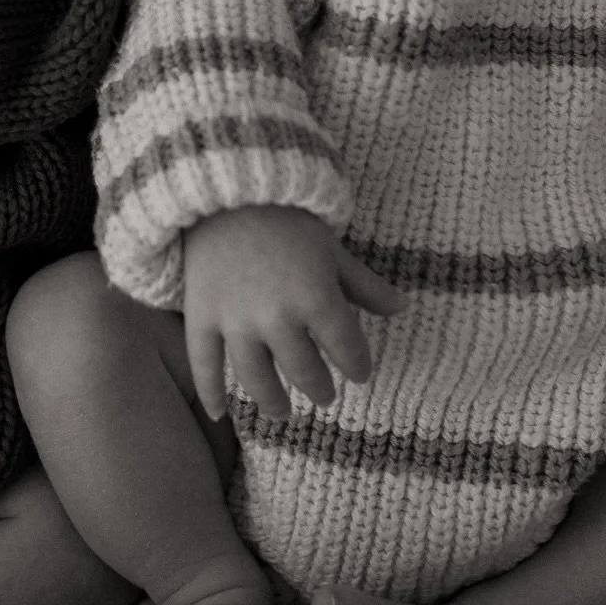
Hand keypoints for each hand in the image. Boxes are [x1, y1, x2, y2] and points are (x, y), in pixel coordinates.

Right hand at [181, 206, 407, 419]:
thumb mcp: (333, 249)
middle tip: (324, 396)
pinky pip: (203, 365)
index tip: (359, 374)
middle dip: (318, 387)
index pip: (346, 350)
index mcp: (316, 299)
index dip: (357, 366)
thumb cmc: (286, 219)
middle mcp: (276, 319)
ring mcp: (235, 322)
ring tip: (283, 412)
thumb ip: (366, 285)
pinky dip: (209, 392)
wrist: (225, 190)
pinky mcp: (201, 318)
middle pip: (303, 371)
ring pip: (256, 378)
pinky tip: (218, 413)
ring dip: (273, 402)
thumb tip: (404, 308)